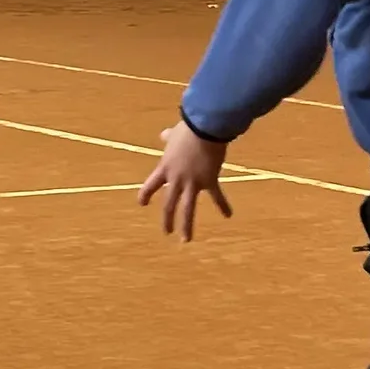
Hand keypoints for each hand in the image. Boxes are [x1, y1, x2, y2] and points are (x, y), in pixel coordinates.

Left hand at [139, 120, 232, 241]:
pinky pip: (216, 196)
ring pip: (187, 209)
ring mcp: (192, 182)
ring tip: (185, 240)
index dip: (145, 194)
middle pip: (168, 204)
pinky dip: (223, 205)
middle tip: (166, 232)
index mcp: (165, 167)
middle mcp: (176, 179)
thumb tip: (163, 134)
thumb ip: (168, 137)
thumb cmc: (188, 129)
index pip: (151, 185)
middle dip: (167, 220)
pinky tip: (228, 215)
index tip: (142, 204)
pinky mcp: (209, 181)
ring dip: (186, 226)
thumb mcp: (174, 134)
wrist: (204, 128)